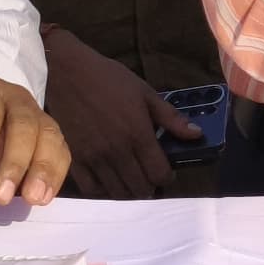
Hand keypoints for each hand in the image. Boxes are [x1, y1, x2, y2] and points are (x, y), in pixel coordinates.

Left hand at [0, 71, 72, 208]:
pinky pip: (61, 150)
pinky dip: (56, 174)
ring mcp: (38, 114)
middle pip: (24, 124)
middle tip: (0, 197)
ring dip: (44, 169)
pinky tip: (44, 197)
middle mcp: (16, 98)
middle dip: (14, 162)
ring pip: (49, 136)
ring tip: (32, 200)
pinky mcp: (50, 133)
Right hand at [40, 27, 187, 199]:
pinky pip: (90, 188)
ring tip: (131, 180)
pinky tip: (107, 180)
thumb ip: (171, 118)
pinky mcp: (74, 158)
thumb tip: (197, 134)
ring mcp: (94, 157)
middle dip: (150, 186)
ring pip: (117, 192)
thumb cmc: (108, 79)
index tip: (166, 172)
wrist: (66, 72)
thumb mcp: (145, 92)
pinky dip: (102, 190)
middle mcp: (117, 151)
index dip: (167, 178)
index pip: (159, 174)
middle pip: (140, 188)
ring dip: (128, 190)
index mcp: (138, 134)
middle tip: (149, 176)